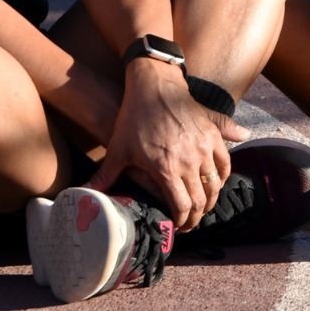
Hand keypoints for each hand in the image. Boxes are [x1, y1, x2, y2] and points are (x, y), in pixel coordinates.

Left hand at [86, 61, 239, 230]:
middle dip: (197, 216)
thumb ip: (104, 176)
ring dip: (211, 199)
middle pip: (202, 200)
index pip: (183, 207)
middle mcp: (189, 161)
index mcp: (167, 169)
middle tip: (191, 220)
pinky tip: (215, 181)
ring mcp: (204, 146)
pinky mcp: (212, 132)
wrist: (152, 84)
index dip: (182, 222)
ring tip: (203, 204)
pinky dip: (223, 176)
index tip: (179, 226)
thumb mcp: (117, 149)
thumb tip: (83, 194)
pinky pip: (225, 162)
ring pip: (216, 184)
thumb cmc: (133, 118)